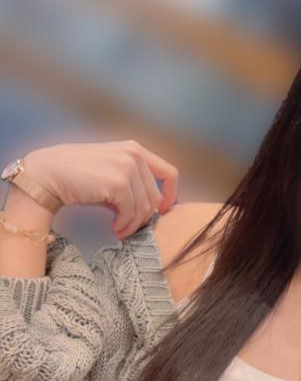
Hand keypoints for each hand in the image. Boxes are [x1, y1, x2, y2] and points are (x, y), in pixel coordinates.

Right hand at [23, 140, 178, 240]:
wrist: (48, 174)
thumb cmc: (78, 177)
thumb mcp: (111, 173)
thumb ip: (133, 184)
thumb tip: (152, 209)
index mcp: (135, 149)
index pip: (170, 173)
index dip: (171, 196)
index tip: (162, 212)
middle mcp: (134, 154)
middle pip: (156, 197)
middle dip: (144, 218)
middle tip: (128, 228)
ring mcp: (127, 167)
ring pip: (145, 208)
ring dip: (132, 225)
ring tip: (119, 230)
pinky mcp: (119, 183)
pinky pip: (131, 213)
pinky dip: (124, 225)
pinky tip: (113, 228)